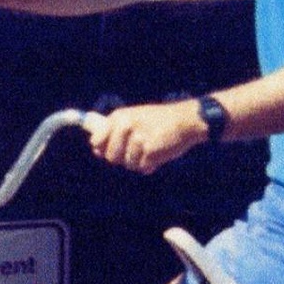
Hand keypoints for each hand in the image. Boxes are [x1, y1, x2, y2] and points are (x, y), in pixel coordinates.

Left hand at [87, 100, 206, 174]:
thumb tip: (96, 150)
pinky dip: (150, 165)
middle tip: (137, 150)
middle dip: (122, 158)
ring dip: (139, 162)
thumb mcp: (133, 118)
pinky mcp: (150, 150)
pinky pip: (142, 167)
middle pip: (110, 157)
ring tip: (150, 148)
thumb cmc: (158, 122)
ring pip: (127, 164)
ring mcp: (138, 138)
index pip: (96, 141)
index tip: (109, 150)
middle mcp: (125, 126)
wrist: (187, 120)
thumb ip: (113, 132)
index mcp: (119, 117)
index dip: (102, 149)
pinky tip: (158, 154)